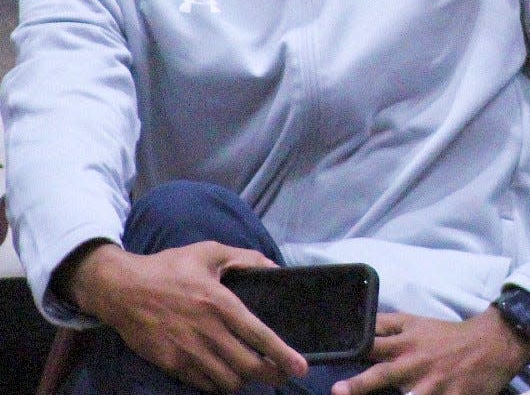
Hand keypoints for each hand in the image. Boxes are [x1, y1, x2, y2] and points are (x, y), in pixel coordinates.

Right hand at [64, 240, 307, 391]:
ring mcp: (188, 352)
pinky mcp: (172, 364)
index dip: (283, 354)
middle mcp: (207, 331)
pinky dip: (219, 383)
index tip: (301, 368)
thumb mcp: (208, 252)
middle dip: (270, 374)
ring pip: (228, 382)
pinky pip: (205, 385)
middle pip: (248, 367)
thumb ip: (244, 258)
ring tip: (252, 372)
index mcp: (219, 302)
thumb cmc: (169, 268)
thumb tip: (273, 267)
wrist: (123, 289)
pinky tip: (224, 373)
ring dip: (245, 380)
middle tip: (280, 373)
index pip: (259, 335)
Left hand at [331, 306, 529, 394]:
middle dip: (360, 385)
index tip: (334, 356)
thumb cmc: (444, 334)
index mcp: (405, 342)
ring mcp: (434, 384)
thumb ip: (387, 326)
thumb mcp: (415, 322)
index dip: (353, 349)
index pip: (372, 344)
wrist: (488, 344)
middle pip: (383, 375)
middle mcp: (415, 363)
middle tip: (338, 391)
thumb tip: (359, 325)